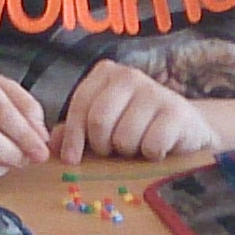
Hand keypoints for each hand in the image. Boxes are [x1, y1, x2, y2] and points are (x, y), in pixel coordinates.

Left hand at [54, 60, 213, 163]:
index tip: (71, 160)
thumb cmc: (138, 126)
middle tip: (113, 151)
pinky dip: (151, 156)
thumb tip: (49, 144)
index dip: (73, 136)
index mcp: (107, 74)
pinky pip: (151, 146)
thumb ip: (76, 130)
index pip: (80, 105)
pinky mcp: (177, 112)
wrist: (185, 128)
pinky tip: (157, 149)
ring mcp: (155, 91)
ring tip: (137, 146)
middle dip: (102, 145)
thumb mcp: (104, 125)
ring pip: (124, 137)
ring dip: (129, 152)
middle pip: (99, 122)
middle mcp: (130, 76)